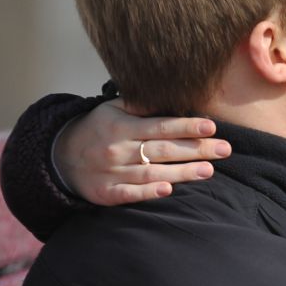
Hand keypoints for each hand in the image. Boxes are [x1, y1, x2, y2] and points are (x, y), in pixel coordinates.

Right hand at [55, 99, 227, 204]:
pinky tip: (169, 191)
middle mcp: (117, 149)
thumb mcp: (111, 111)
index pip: (159, 126)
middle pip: (162, 150)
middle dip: (196, 150)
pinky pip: (130, 193)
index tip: (211, 126)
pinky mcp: (108, 193)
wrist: (60, 158)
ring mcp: (112, 172)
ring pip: (152, 172)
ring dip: (182, 173)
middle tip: (224, 149)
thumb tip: (169, 92)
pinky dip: (149, 193)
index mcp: (120, 126)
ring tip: (208, 170)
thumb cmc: (98, 130)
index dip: (186, 126)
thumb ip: (138, 105)